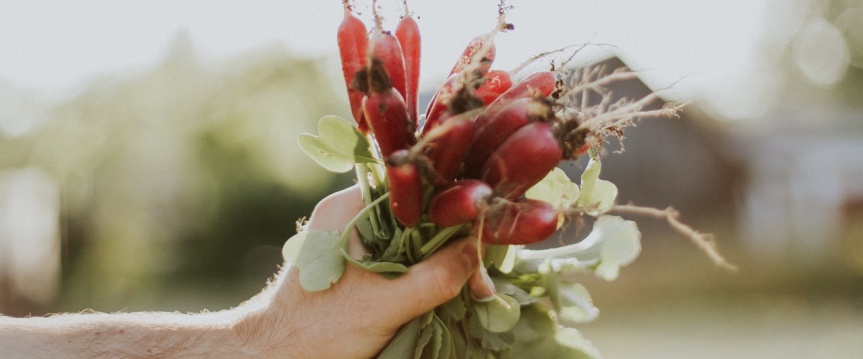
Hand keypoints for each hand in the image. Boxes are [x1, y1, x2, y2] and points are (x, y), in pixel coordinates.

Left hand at [239, 186, 494, 357]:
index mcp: (350, 206)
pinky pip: (401, 256)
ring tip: (473, 287)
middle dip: (453, 241)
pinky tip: (448, 291)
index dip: (454, 207)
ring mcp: (353, 238)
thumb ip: (435, 277)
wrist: (271, 357)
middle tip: (482, 274)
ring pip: (413, 237)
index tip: (484, 232)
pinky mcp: (356, 263)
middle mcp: (351, 213)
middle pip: (419, 213)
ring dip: (442, 260)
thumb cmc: (316, 330)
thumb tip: (478, 251)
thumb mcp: (384, 305)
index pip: (416, 188)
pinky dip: (424, 272)